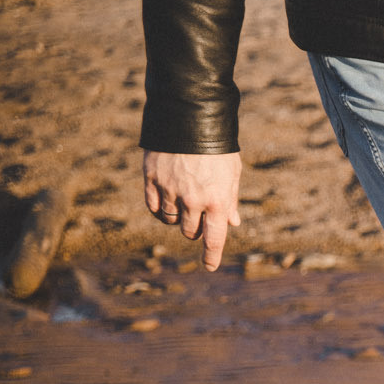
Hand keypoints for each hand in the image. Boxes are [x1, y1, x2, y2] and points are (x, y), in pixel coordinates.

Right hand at [142, 150, 242, 269]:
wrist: (190, 117)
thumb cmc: (217, 146)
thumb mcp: (231, 172)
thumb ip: (230, 199)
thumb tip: (232, 223)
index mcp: (217, 200)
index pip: (214, 238)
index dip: (211, 255)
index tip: (209, 266)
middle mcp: (193, 199)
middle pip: (190, 231)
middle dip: (195, 230)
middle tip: (198, 219)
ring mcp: (170, 190)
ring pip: (171, 220)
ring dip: (178, 219)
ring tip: (184, 205)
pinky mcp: (151, 178)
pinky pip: (153, 206)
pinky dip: (160, 210)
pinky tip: (166, 204)